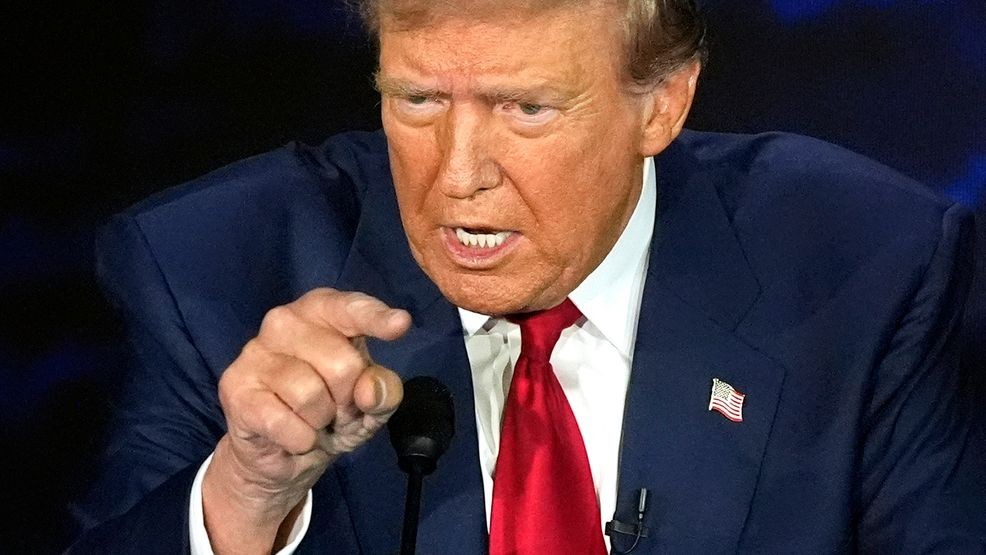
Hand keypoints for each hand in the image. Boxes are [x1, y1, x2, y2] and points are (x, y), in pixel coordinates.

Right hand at [202, 288, 409, 552]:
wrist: (283, 454)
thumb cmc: (333, 412)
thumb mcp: (371, 403)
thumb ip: (384, 390)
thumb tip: (370, 388)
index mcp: (322, 312)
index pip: (350, 308)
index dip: (376, 317)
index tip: (401, 324)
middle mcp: (284, 321)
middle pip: (341, 364)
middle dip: (347, 399)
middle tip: (336, 408)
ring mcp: (255, 352)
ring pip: (310, 394)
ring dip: (321, 421)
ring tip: (312, 420)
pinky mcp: (235, 387)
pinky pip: (285, 423)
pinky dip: (300, 440)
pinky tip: (292, 435)